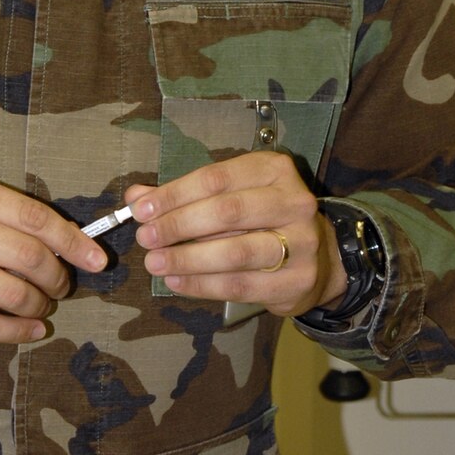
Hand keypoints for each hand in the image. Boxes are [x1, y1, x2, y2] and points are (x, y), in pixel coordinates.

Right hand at [0, 172, 106, 341]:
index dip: (73, 242)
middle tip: (62, 287)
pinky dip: (17, 331)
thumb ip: (0, 213)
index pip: (34, 216)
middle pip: (29, 256)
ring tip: (42, 307)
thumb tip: (64, 238)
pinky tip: (30, 330)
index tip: (97, 260)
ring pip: (11, 293)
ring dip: (39, 305)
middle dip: (58, 278)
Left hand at [125, 155, 346, 318]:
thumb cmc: (262, 220)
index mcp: (274, 170)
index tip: (141, 209)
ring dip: (188, 259)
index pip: (217, 178)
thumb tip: (136, 197)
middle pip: (228, 212)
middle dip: (179, 225)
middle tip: (145, 238)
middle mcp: (294, 202)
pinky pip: (241, 285)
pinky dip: (203, 284)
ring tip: (155, 263)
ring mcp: (302, 243)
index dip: (175, 194)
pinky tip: (177, 282)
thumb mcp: (230, 196)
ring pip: (236, 252)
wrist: (319, 258)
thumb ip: (184, 195)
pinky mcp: (297, 280)